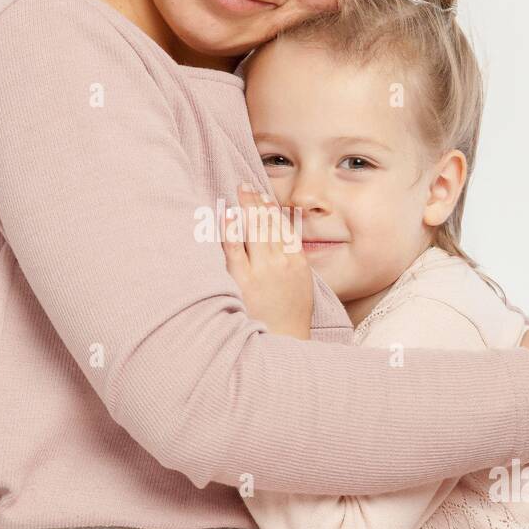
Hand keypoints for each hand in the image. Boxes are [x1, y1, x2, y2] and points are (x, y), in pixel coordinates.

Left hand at [222, 183, 312, 338]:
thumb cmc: (290, 319)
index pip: (283, 228)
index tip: (263, 196)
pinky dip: (231, 231)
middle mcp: (281, 262)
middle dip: (257, 202)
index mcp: (297, 263)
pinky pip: (235, 251)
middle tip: (246, 185)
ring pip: (255, 231)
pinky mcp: (244, 281)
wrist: (284, 343)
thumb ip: (293, 264)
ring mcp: (262, 271)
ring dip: (247, 208)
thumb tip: (282, 245)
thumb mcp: (301, 288)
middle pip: (268, 224)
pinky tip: (226, 216)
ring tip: (239, 191)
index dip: (272, 209)